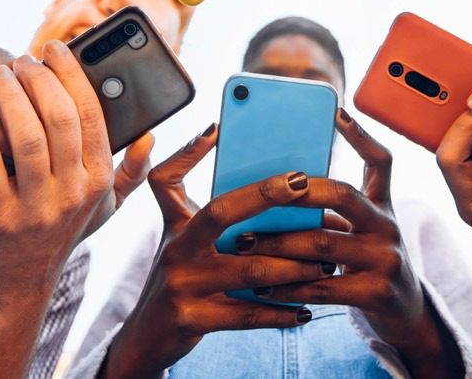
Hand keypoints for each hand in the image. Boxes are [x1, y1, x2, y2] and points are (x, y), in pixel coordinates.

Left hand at [0, 47, 137, 377]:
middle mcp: (73, 194)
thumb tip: (150, 136)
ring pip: (25, 137)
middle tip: (21, 58)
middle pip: (60, 119)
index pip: (93, 115)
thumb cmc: (59, 234)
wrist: (16, 285)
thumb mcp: (103, 208)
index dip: (72, 74)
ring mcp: (36, 209)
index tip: (54, 48)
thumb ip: (132, 172)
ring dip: (9, 95)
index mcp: (99, 181)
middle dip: (38, 78)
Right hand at [105, 126, 324, 377]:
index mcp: (176, 227)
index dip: (187, 152)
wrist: (145, 341)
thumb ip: (210, 217)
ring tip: (326, 262)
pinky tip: (305, 311)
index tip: (219, 129)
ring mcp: (182, 286)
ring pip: (249, 269)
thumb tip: (263, 185)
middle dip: (264, 195)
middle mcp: (176, 251)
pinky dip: (280, 313)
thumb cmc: (180, 282)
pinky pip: (246, 315)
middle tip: (303, 184)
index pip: (168, 180)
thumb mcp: (182, 244)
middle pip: (221, 212)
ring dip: (293, 265)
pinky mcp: (192, 320)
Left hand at [239, 110, 463, 376]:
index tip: (337, 111)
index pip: (380, 161)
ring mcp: (385, 259)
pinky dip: (287, 286)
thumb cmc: (368, 265)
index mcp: (382, 205)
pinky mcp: (376, 293)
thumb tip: (270, 193)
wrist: (406, 313)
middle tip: (261, 193)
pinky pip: (322, 286)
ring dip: (277, 244)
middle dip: (297, 192)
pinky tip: (261, 287)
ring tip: (243, 243)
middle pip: (342, 195)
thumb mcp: (361, 231)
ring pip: (322, 244)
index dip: (361, 135)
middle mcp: (388, 226)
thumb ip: (331, 212)